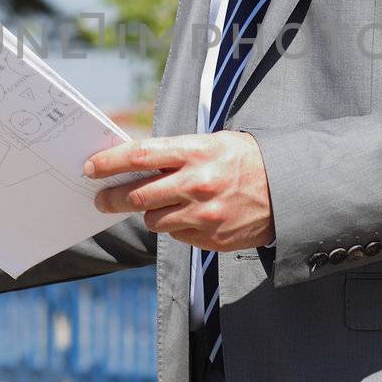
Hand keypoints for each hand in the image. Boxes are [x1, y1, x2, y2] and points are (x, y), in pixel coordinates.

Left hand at [83, 132, 274, 251]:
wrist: (290, 190)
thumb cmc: (246, 160)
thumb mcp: (213, 143)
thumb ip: (175, 153)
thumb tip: (133, 162)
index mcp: (196, 152)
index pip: (139, 156)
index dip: (109, 163)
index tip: (91, 168)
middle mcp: (197, 184)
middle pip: (137, 196)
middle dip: (112, 198)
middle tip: (100, 199)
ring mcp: (205, 215)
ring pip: (154, 220)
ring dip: (149, 213)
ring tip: (158, 204)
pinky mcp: (212, 239)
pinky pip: (177, 235)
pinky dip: (175, 226)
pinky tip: (189, 216)